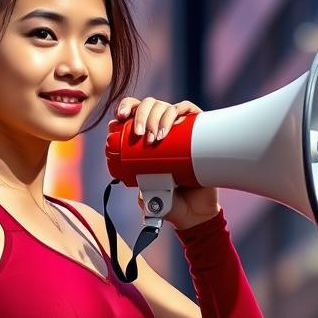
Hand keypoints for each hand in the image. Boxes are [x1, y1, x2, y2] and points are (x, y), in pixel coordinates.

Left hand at [108, 96, 219, 230]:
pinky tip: (172, 125)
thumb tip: (138, 181)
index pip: (133, 113)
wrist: (195, 212)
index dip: (126, 108)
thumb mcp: (148, 195)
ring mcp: (179, 128)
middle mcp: (161, 129)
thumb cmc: (169, 202)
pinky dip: (178, 111)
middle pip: (148, 106)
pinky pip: (187, 109)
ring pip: (165, 106)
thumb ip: (142, 190)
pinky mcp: (197, 129)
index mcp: (145, 139)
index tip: (120, 118)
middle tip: (140, 135)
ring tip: (156, 138)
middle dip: (141, 116)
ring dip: (157, 116)